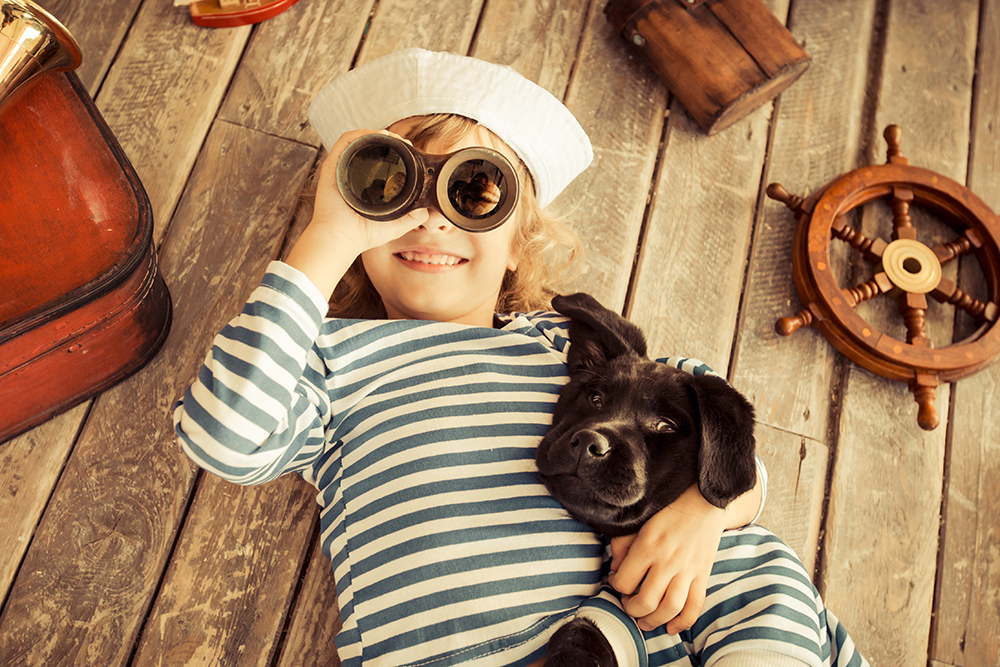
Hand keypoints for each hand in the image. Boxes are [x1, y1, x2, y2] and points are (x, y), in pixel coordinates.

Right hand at [311, 129, 428, 253]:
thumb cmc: (362, 235)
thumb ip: (412, 217)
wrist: (342, 238)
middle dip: (388, 140)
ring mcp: (341, 169)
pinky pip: (344, 142)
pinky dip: (360, 134)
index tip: (409, 151)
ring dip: (375, 133)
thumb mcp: (395, 225)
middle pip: (369, 147)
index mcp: (364, 186)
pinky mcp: (332, 166)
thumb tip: (426, 209)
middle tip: (404, 143)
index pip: (379, 161)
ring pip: (358, 140)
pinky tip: (376, 135)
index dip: (394, 151)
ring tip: (391, 135)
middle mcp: (352, 175)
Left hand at [608, 485, 727, 633]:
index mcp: (648, 546)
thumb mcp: (639, 521)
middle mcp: (667, 562)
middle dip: (632, 610)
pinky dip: (683, 623)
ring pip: (670, 609)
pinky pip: (695, 607)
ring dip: (654, 621)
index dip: (616, 586)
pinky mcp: (703, 575)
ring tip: (645, 621)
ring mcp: (688, 571)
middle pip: (646, 602)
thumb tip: (616, 570)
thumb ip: (622, 545)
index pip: (625, 582)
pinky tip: (672, 627)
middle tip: (628, 604)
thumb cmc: (668, 510)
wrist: (704, 501)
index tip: (617, 582)